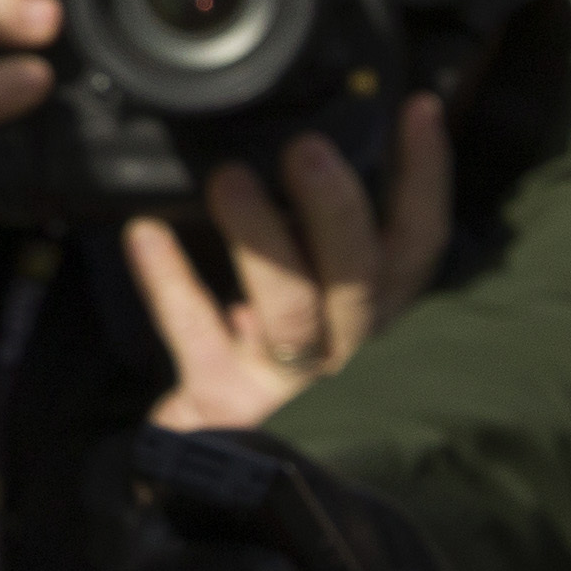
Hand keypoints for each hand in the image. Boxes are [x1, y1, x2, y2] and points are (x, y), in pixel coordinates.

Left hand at [129, 98, 452, 431]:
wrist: (230, 463)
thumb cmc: (271, 348)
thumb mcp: (307, 287)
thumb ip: (316, 229)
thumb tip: (314, 132)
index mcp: (372, 308)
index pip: (417, 242)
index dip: (425, 178)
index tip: (417, 107)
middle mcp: (346, 346)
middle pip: (361, 278)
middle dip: (337, 210)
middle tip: (305, 148)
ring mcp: (289, 380)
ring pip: (292, 313)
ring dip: (263, 241)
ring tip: (227, 179)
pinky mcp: (227, 399)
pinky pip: (199, 336)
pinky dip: (171, 281)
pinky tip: (145, 232)